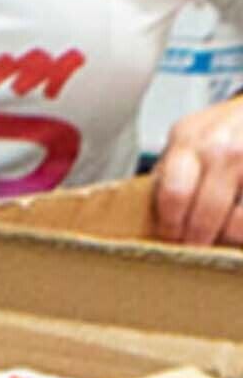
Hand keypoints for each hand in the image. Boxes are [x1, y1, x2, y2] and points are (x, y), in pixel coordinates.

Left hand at [161, 96, 242, 245]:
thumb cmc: (222, 130)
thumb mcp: (188, 138)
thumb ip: (170, 170)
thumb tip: (144, 212)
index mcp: (189, 141)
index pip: (173, 193)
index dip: (170, 225)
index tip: (169, 239)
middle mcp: (222, 150)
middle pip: (204, 213)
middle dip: (196, 239)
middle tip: (193, 248)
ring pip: (238, 221)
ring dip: (227, 235)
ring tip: (221, 235)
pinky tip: (239, 225)